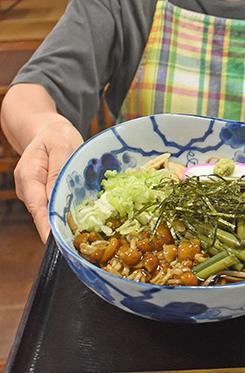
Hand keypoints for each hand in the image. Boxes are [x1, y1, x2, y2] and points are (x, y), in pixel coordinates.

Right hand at [13, 121, 83, 241]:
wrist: (48, 131)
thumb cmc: (56, 136)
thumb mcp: (61, 145)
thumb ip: (58, 170)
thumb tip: (55, 196)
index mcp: (29, 175)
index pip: (37, 206)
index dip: (45, 225)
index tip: (54, 240)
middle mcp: (29, 189)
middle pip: (44, 213)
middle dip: (60, 226)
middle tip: (79, 242)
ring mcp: (37, 193)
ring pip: (51, 211)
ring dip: (67, 219)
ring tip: (87, 231)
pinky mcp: (47, 194)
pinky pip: (57, 205)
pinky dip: (69, 211)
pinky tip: (86, 217)